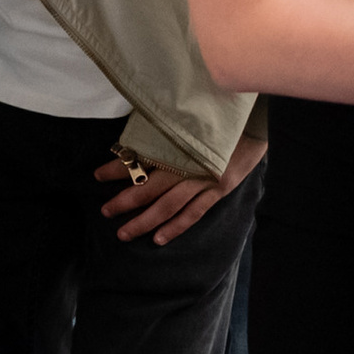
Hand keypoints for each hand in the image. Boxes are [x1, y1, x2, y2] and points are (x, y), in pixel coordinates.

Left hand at [93, 128, 266, 245]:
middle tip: (105, 212)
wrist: (256, 119)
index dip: (117, 167)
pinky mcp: (218, 189)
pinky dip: (176, 227)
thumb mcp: (187, 117)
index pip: (139, 158)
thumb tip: (136, 137)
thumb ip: (164, 129)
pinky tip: (159, 239)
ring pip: (168, 206)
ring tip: (124, 233)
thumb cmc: (217, 114)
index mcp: (175, 143)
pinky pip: (193, 213)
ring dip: (145, 222)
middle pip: (148, 188)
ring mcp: (203, 180)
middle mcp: (186, 164)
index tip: (97, 175)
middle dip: (124, 201)